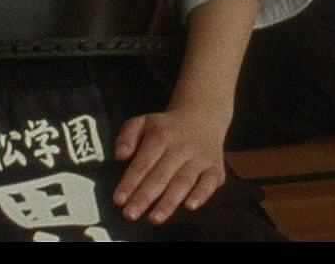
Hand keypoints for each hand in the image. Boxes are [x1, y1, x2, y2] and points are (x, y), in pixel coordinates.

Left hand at [112, 107, 229, 225]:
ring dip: (169, 201)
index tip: (119, 200)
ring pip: (183, 182)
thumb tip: (120, 156)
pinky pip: (210, 183)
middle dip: (145, 196)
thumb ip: (126, 136)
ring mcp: (200, 158)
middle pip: (161, 175)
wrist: (203, 116)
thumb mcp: (143, 122)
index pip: (143, 163)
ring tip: (155, 217)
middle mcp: (181, 147)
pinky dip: (201, 194)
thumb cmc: (167, 127)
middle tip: (131, 214)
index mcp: (161, 135)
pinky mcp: (215, 168)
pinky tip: (190, 206)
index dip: (130, 182)